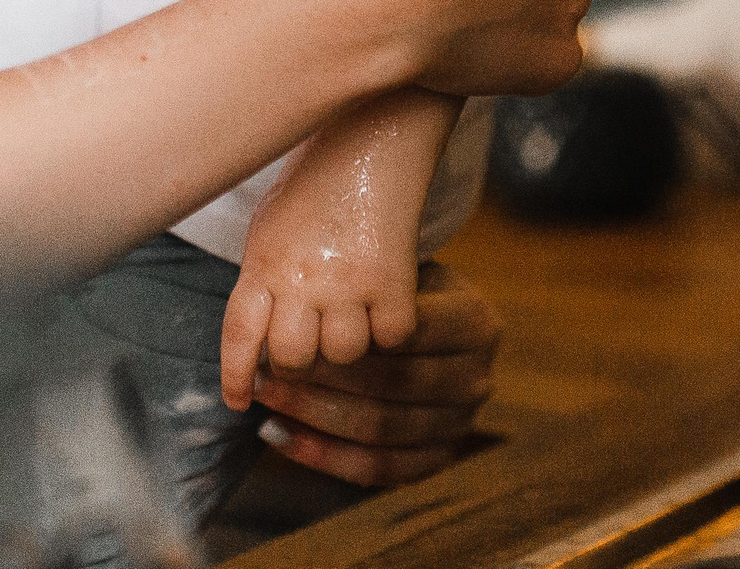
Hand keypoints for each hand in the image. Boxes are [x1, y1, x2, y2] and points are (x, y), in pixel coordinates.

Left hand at [220, 96, 447, 411]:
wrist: (372, 132)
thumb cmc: (317, 181)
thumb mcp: (272, 226)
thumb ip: (263, 279)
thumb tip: (259, 341)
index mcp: (264, 261)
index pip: (240, 335)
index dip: (235, 374)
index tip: (238, 399)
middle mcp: (301, 276)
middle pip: (294, 359)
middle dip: (301, 361)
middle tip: (314, 341)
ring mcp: (348, 280)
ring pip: (344, 355)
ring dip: (349, 344)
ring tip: (354, 314)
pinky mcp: (394, 278)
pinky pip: (392, 336)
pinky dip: (392, 327)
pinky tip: (388, 303)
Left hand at [248, 261, 500, 486]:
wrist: (428, 325)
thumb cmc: (395, 291)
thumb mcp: (394, 271)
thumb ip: (363, 288)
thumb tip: (296, 311)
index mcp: (477, 324)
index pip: (408, 333)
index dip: (348, 335)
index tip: (288, 327)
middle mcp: (477, 378)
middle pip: (392, 385)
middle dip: (321, 380)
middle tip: (263, 369)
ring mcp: (460, 425)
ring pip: (379, 431)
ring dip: (312, 418)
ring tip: (263, 397)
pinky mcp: (435, 460)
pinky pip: (374, 469)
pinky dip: (322, 455)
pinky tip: (278, 434)